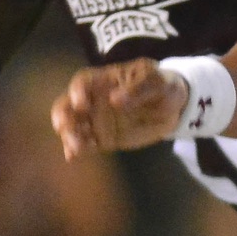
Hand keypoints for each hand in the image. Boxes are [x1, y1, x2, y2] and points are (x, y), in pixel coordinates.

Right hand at [52, 60, 185, 159]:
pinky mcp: (103, 138)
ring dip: (69, 135)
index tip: (81, 104)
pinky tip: (73, 156)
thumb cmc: (163, 86)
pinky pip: (86, 143)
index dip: (77, 91)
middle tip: (62, 125)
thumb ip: (137, 88)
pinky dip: (77, 149)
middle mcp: (94, 99)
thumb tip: (114, 100)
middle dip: (62, 114)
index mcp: (104, 79)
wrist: (174, 108)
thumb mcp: (156, 80)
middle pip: (69, 104)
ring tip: (75, 147)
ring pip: (74, 125)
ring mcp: (97, 119)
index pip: (83, 82)